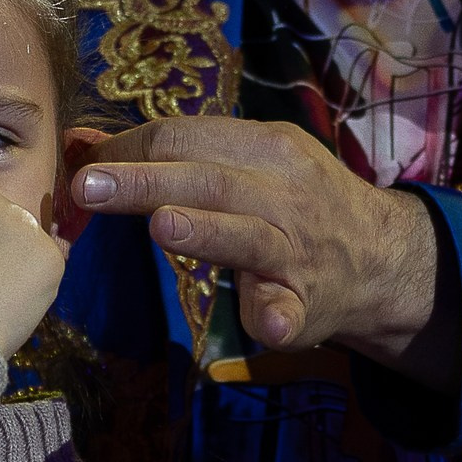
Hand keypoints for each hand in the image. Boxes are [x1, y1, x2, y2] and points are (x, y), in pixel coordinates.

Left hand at [73, 118, 451, 374]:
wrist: (381, 257)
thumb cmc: (293, 203)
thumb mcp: (247, 162)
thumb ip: (176, 155)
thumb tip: (86, 144)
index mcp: (264, 147)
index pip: (186, 137)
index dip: (128, 148)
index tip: (80, 162)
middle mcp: (281, 192)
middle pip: (207, 179)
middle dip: (145, 180)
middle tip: (87, 186)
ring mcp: (295, 250)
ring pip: (247, 235)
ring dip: (207, 231)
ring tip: (164, 227)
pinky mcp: (304, 304)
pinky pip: (290, 309)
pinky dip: (277, 315)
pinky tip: (265, 324)